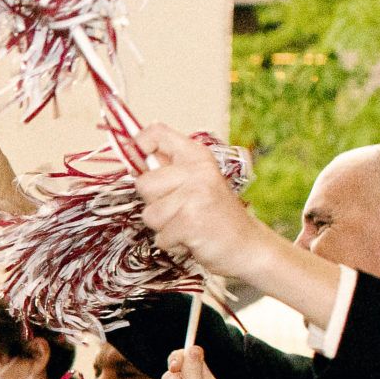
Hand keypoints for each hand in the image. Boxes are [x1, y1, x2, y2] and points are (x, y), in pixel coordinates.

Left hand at [135, 123, 267, 287]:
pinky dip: (172, 243)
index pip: (156, 133)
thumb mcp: (196, 182)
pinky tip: (192, 238)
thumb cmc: (214, 215)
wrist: (247, 245)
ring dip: (164, 227)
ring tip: (188, 224)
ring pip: (149, 214)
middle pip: (143, 183)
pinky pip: (160, 237)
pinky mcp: (191, 221)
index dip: (137, 145)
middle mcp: (198, 171)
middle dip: (154, 203)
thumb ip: (168, 168)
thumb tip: (132, 150)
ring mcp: (196, 195)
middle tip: (181, 209)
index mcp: (197, 156)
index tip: (139, 164)